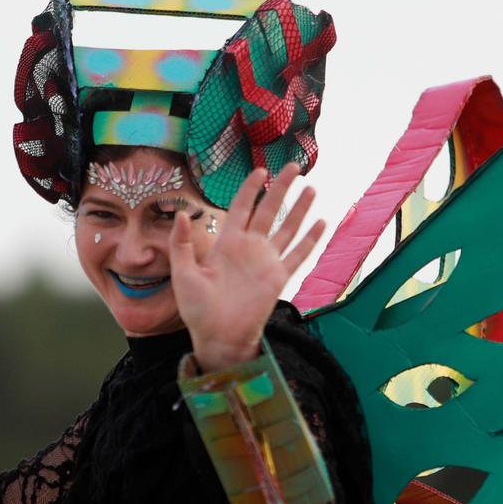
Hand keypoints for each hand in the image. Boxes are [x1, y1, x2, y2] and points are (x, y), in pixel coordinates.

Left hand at [169, 163, 324, 371]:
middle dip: (282, 188)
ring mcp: (267, 261)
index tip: (261, 171)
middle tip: (295, 166)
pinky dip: (311, 239)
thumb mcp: (183, 273)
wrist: (217, 337)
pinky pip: (299, 255)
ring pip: (288, 228)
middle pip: (270, 210)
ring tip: (311, 188)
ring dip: (300, 209)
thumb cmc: (197, 309)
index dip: (252, 188)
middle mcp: (250, 248)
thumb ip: (182, 243)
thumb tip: (181, 212)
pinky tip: (322, 223)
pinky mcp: (279, 277)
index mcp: (227, 243)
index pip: (243, 207)